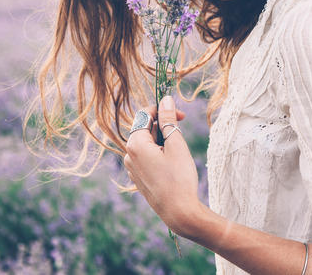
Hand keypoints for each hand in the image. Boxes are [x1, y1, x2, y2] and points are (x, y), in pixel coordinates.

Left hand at [124, 95, 201, 235]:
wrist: (179, 212)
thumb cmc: (179, 178)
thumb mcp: (176, 144)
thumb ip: (169, 120)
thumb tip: (166, 99)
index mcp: (135, 144)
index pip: (144, 115)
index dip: (163, 110)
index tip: (181, 115)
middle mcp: (129, 155)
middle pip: (145, 129)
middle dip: (164, 126)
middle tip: (182, 133)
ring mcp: (132, 168)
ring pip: (147, 144)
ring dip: (163, 141)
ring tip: (178, 153)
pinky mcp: (139, 178)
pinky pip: (147, 158)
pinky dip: (159, 154)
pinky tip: (172, 165)